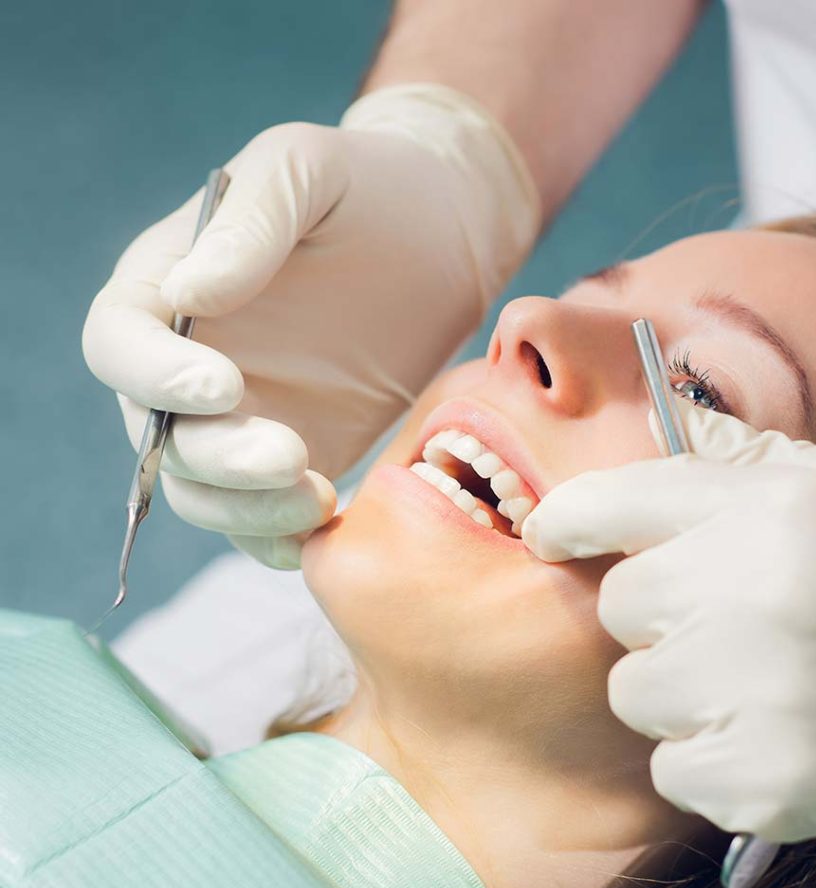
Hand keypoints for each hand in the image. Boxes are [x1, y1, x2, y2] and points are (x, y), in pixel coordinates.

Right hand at [83, 85, 538, 567]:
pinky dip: (282, 536)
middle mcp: (193, 363)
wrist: (444, 237)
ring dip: (249, 509)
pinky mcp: (299, 457)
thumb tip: (187, 293)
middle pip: (164, 437)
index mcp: (170, 287)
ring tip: (319, 498)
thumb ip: (249, 224)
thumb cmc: (371, 189)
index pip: (119, 346)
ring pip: (208, 491)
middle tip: (290, 456)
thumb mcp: (308, 171)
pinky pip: (267, 517)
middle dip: (218, 459)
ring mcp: (245, 419)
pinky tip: (325, 527)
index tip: (223, 387)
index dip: (153, 378)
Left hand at [522, 406, 815, 850]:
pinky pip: (675, 770)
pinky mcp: (774, 782)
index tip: (544, 532)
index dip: (569, 516)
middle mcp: (759, 589)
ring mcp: (762, 690)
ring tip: (763, 688)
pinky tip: (778, 743)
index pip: (623, 498)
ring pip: (637, 691)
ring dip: (683, 692)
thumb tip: (670, 442)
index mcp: (781, 505)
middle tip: (727, 624)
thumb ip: (757, 468)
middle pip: (622, 604)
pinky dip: (712, 763)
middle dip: (661, 615)